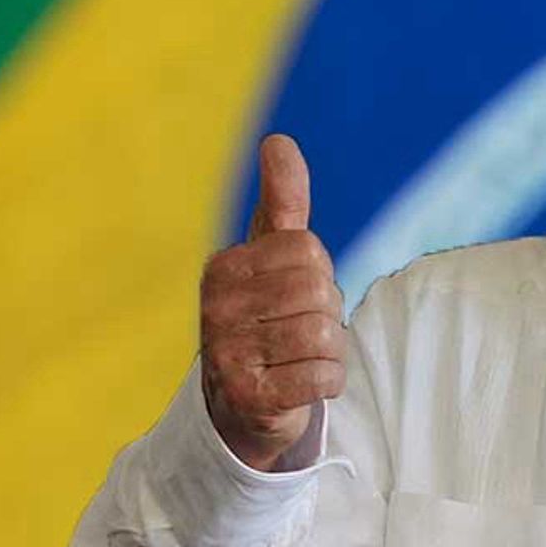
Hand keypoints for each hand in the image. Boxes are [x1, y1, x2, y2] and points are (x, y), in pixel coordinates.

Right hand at [198, 134, 344, 470]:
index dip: (319, 273)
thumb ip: (283, 200)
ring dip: (329, 350)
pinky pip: (324, 378)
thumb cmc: (267, 318)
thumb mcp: (272, 255)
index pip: (308, 250)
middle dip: (326, 313)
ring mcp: (228, 356)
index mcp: (223, 267)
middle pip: (319, 292)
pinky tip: (302, 383)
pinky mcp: (251, 399)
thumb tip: (278, 141)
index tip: (294, 295)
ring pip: (324, 336)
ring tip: (299, 357)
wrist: (242, 405)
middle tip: (300, 330)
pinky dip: (328, 381)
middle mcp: (217, 309)